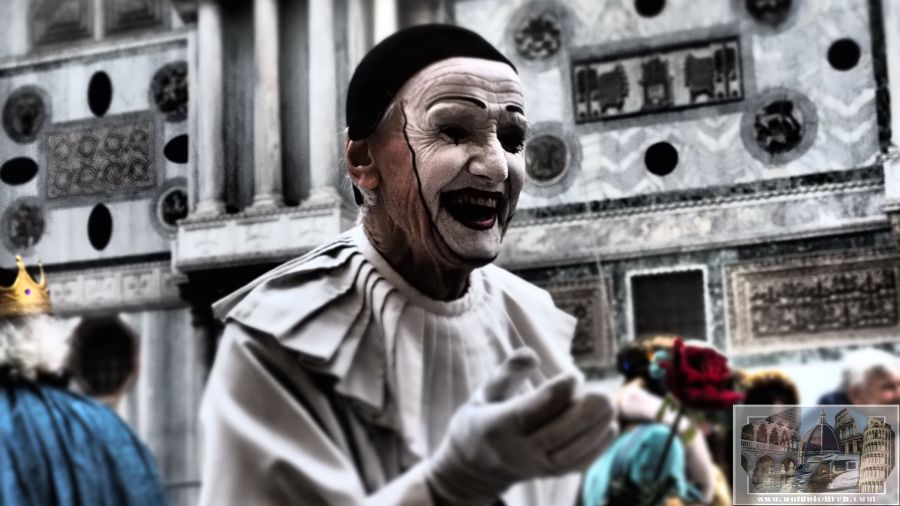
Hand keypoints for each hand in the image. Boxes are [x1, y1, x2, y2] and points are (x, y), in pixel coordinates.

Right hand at [426, 348, 615, 504]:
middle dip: (584, 414)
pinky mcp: (549, 474)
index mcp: (497, 426)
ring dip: (595, 430)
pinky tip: (611, 426)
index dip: (557, 393)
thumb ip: (507, 373)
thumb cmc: (481, 419)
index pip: (531, 411)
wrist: (474, 467)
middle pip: (556, 435)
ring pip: (570, 453)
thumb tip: (532, 354)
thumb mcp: (484, 392)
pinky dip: (597, 448)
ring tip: (611, 406)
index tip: (574, 375)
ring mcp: (535, 466)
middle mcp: (517, 450)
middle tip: (603, 393)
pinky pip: (576, 465)